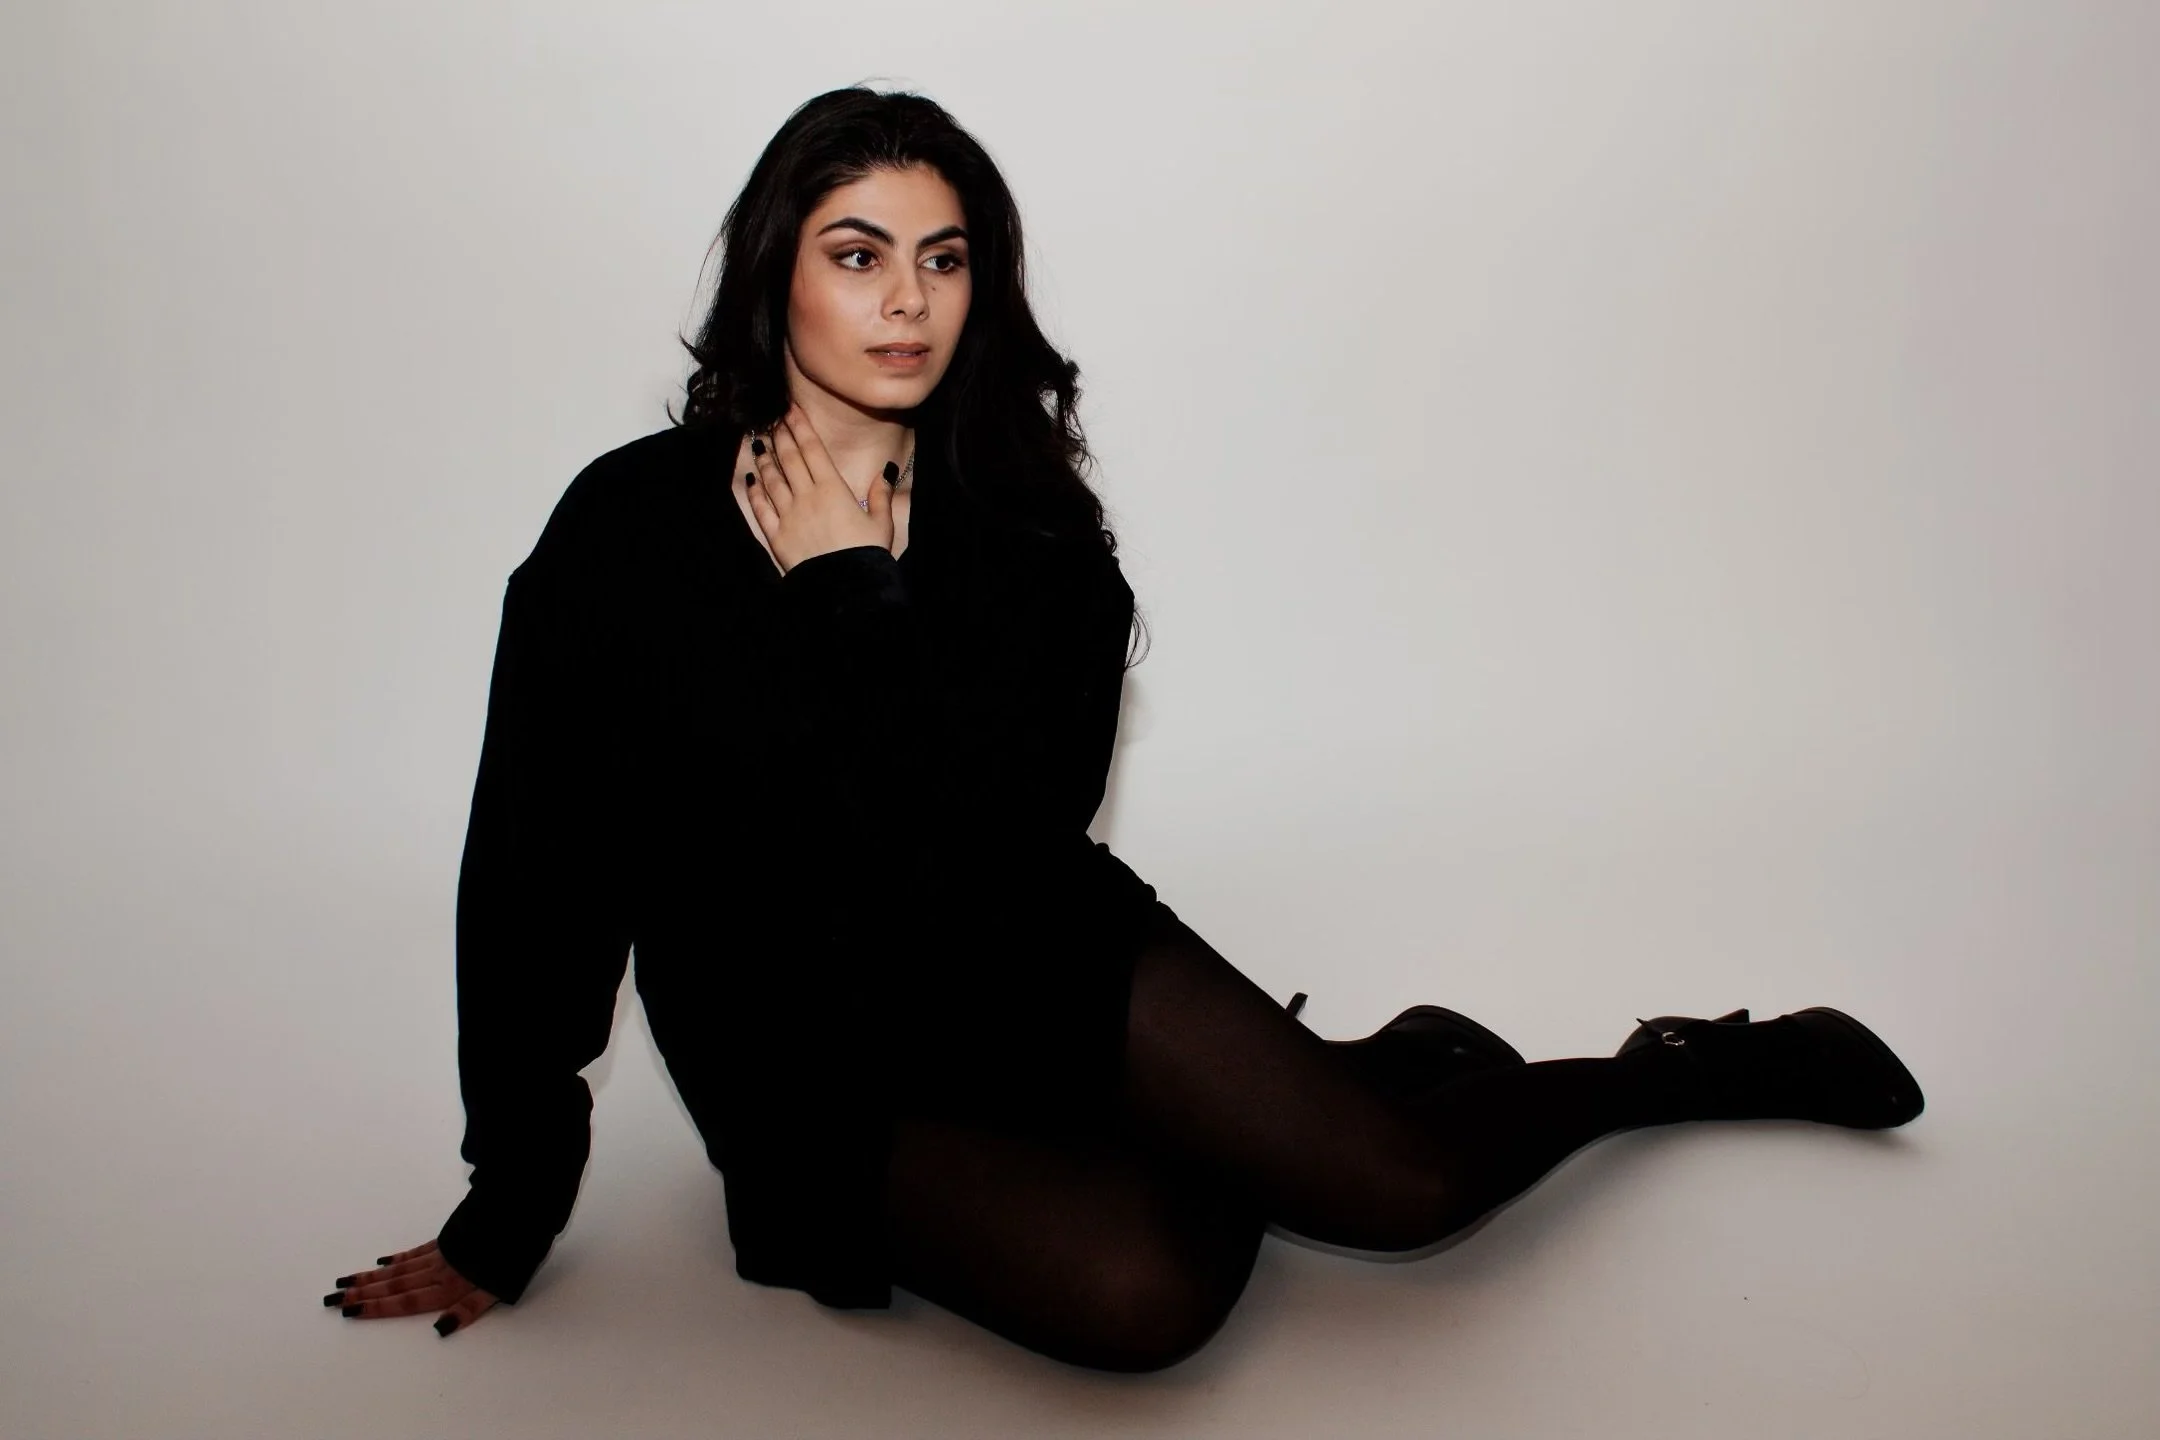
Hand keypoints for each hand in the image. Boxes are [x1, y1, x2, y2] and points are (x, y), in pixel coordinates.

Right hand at [324, 1239, 498, 1337]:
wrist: (521, 1211)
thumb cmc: (513, 1256)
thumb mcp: (499, 1289)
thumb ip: (469, 1309)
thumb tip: (439, 1329)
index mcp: (450, 1287)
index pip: (407, 1301)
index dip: (379, 1307)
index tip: (350, 1310)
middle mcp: (439, 1271)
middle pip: (395, 1284)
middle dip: (363, 1292)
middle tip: (332, 1298)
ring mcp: (441, 1254)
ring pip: (399, 1268)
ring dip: (372, 1276)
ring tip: (345, 1281)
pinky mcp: (448, 1239)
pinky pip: (416, 1252)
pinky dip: (398, 1258)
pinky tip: (383, 1261)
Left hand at [745, 402, 894, 571]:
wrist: (848, 587)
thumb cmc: (868, 554)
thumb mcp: (882, 522)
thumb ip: (881, 494)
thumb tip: (885, 471)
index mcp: (834, 489)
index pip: (813, 449)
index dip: (800, 426)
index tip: (790, 409)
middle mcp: (807, 497)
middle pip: (789, 459)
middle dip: (780, 436)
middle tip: (772, 420)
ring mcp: (789, 516)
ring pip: (772, 479)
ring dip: (765, 460)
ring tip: (759, 443)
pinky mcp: (778, 536)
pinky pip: (762, 509)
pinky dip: (755, 492)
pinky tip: (751, 480)